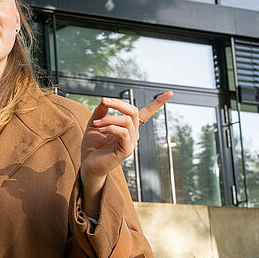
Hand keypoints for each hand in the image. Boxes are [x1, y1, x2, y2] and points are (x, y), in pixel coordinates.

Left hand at [79, 91, 173, 215]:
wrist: (88, 165)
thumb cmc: (92, 146)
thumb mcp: (94, 124)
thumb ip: (100, 112)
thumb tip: (105, 100)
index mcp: (128, 127)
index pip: (146, 113)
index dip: (158, 103)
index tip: (170, 93)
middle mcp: (133, 134)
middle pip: (133, 111)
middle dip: (118, 103)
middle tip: (104, 101)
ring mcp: (131, 142)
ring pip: (126, 121)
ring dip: (109, 119)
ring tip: (96, 124)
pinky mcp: (127, 150)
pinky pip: (123, 132)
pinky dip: (110, 127)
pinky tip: (100, 130)